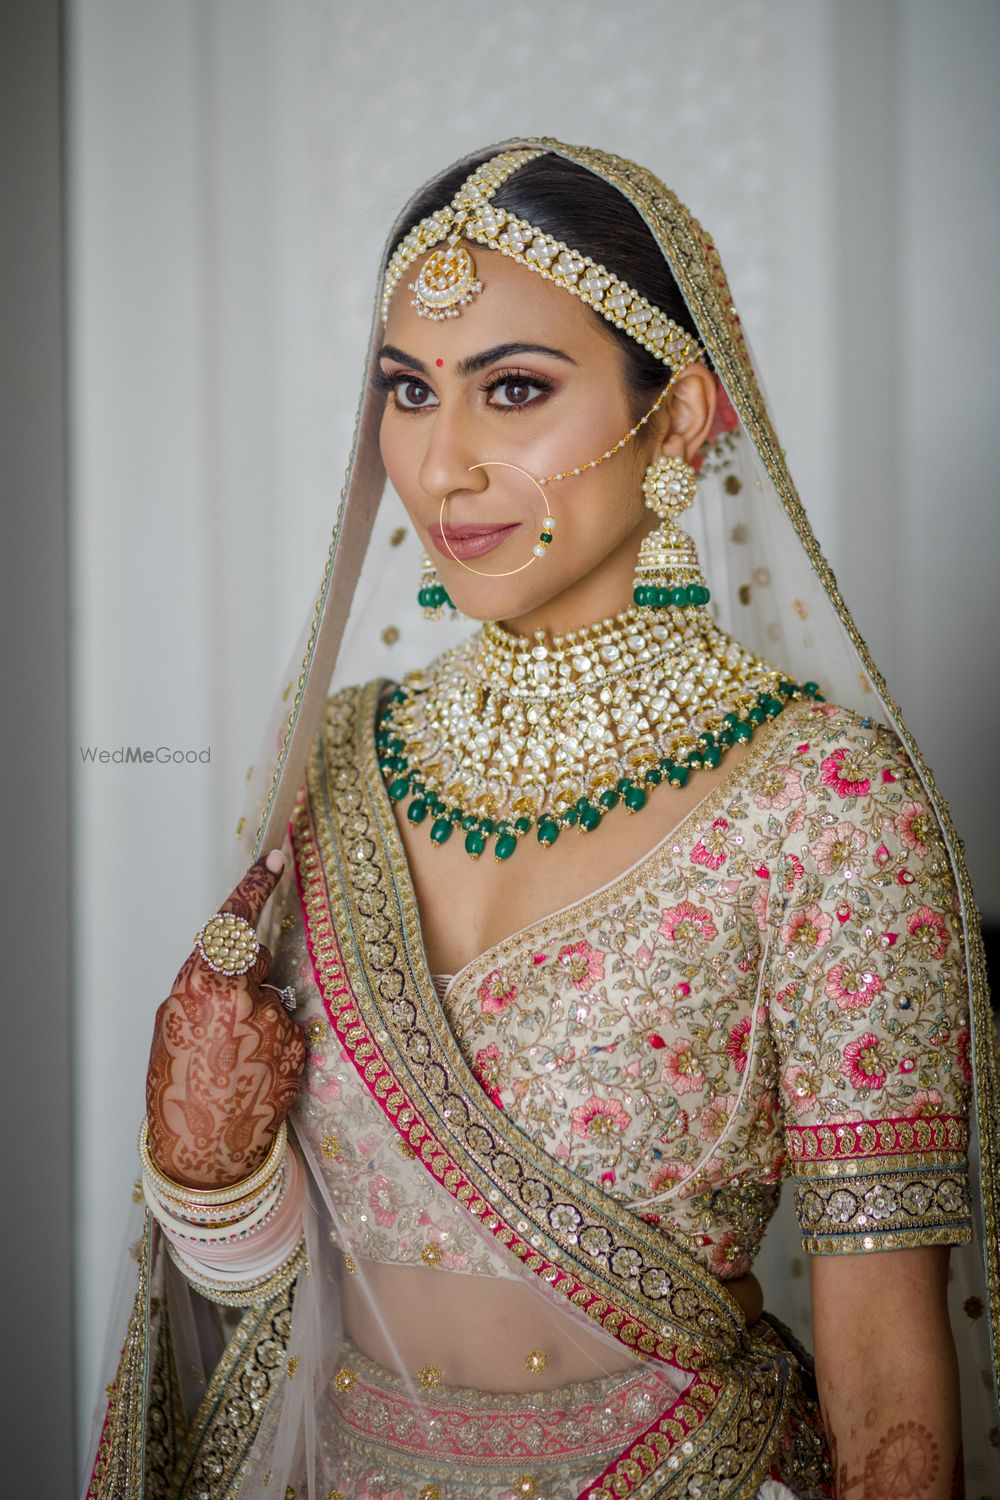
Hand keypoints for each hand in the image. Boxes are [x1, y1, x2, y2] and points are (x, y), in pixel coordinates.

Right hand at [145, 850, 305, 1188]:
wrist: (205, 1153)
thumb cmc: (179, 1089)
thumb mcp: (172, 1025)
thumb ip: (204, 986)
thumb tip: (230, 964)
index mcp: (203, 987)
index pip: (235, 922)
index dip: (256, 885)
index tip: (277, 858)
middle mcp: (244, 998)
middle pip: (254, 958)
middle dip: (242, 976)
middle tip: (224, 1019)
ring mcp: (276, 1024)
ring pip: (271, 998)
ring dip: (257, 1018)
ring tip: (234, 1061)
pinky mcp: (298, 1048)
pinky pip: (286, 1029)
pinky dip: (273, 1043)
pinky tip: (253, 1073)